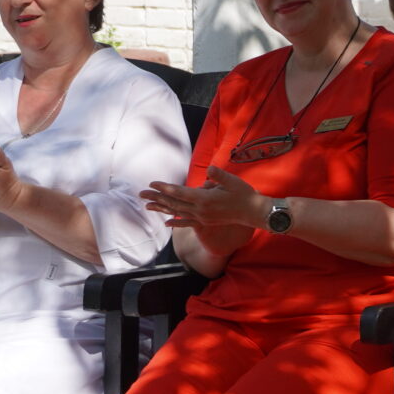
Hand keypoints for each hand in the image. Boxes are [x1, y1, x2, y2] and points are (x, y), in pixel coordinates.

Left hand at [143, 166, 265, 231]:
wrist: (253, 212)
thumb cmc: (243, 194)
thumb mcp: (232, 181)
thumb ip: (219, 176)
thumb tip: (209, 170)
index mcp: (205, 199)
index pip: (180, 193)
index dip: (165, 188)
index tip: (153, 183)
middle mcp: (200, 210)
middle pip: (174, 203)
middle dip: (157, 198)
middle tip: (141, 193)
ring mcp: (202, 217)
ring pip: (177, 212)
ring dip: (161, 209)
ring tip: (147, 206)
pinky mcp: (205, 222)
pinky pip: (187, 223)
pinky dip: (176, 222)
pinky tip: (166, 223)